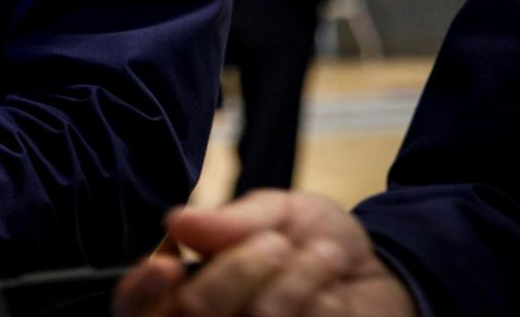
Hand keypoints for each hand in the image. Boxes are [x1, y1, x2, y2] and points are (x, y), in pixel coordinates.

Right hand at [112, 190, 415, 316]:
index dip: (140, 291)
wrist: (384, 275)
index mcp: (188, 289)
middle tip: (276, 244)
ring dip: (297, 275)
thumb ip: (230, 220)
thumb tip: (177, 222)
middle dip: (240, 267)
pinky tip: (334, 291)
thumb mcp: (274, 213)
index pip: (135, 306)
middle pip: (194, 311)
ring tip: (321, 257)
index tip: (167, 264)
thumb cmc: (314, 242)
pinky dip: (324, 296)